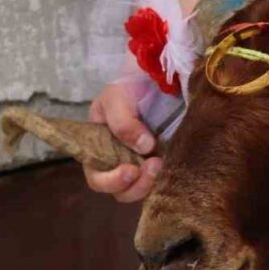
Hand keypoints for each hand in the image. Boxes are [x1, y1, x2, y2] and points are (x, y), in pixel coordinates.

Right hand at [84, 80, 161, 202]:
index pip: (97, 178)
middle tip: (153, 165)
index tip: (130, 170)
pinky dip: (165, 178)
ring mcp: (140, 163)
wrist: (154, 78)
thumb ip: (123, 123)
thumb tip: (144, 148)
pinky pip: (161, 180)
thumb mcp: (116, 99)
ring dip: (151, 183)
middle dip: (136, 186)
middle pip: (121, 191)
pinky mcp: (160, 161)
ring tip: (161, 162)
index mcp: (97, 150)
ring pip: (141, 190)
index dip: (110, 181)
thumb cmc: (127, 87)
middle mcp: (117, 162)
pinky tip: (171, 163)